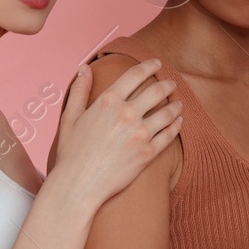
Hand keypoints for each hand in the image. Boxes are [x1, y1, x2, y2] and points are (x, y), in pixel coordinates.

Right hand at [49, 58, 182, 210]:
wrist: (79, 185)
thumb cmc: (71, 153)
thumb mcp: (70, 117)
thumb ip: (79, 90)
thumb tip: (85, 68)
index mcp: (108, 101)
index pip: (135, 74)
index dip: (149, 65)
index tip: (156, 63)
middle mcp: (126, 114)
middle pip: (156, 90)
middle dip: (167, 84)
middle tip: (172, 83)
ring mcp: (140, 134)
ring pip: (167, 112)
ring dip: (175, 105)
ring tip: (178, 103)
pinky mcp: (148, 153)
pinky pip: (169, 135)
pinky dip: (176, 125)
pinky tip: (178, 122)